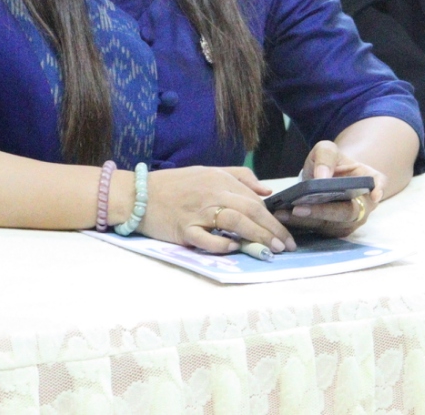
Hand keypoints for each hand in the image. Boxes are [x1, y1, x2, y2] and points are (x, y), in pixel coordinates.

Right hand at [124, 165, 293, 255]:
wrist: (138, 194)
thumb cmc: (174, 185)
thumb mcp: (207, 172)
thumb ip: (237, 177)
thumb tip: (266, 191)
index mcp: (218, 179)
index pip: (253, 199)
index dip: (272, 217)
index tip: (285, 233)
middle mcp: (211, 193)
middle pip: (249, 210)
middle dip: (271, 229)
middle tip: (286, 246)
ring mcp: (197, 212)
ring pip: (234, 222)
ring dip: (256, 237)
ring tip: (270, 250)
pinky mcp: (183, 229)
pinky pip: (205, 239)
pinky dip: (221, 245)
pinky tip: (234, 250)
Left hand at [279, 140, 387, 236]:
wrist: (325, 177)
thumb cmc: (330, 163)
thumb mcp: (326, 151)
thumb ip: (326, 157)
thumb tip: (322, 176)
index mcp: (368, 181)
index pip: (379, 184)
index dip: (378, 189)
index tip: (374, 194)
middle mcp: (362, 205)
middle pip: (346, 212)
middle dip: (322, 212)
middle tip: (298, 208)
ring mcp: (348, 221)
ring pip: (330, 225)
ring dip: (305, 222)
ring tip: (281, 214)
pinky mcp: (332, 231)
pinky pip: (317, 231)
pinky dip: (299, 226)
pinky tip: (282, 218)